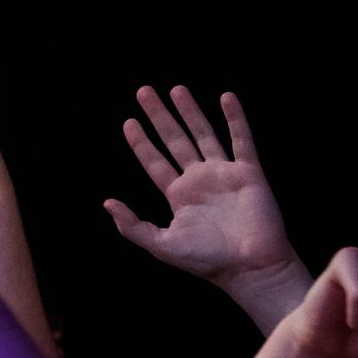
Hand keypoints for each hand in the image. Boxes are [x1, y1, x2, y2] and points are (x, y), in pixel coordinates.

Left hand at [105, 87, 301, 289]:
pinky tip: (226, 98)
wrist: (250, 268)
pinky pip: (242, 141)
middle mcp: (199, 180)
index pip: (155, 161)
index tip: (128, 122)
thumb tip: (106, 202)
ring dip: (190, 111)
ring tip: (176, 89)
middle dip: (159, 116)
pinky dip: (235, 119)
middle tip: (143, 91)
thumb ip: (132, 225)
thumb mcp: (162, 244)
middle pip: (175, 140)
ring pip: (203, 134)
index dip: (141, 142)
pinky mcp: (249, 173)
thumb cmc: (208, 261)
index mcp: (178, 195)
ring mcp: (224, 174)